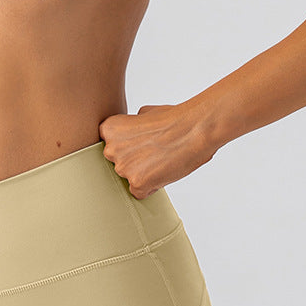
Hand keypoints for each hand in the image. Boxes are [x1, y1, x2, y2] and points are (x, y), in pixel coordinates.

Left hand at [98, 103, 215, 199]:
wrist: (196, 129)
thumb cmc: (175, 119)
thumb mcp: (145, 113)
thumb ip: (131, 127)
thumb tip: (131, 135)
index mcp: (110, 130)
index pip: (110, 146)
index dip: (128, 146)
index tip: (142, 143)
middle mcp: (111, 150)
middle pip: (119, 164)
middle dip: (134, 161)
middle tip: (154, 152)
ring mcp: (123, 168)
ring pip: (129, 179)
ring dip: (143, 174)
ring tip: (162, 160)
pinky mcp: (137, 184)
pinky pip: (140, 192)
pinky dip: (151, 186)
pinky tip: (164, 172)